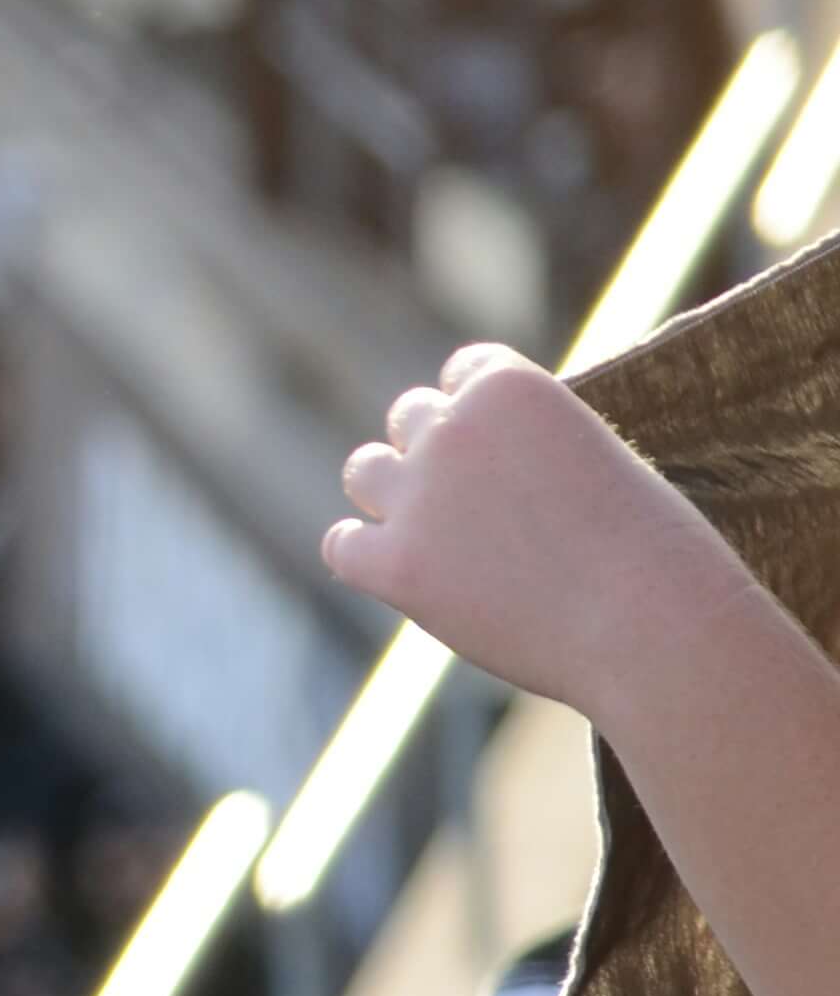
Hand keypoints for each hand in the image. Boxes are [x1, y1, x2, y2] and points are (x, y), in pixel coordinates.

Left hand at [326, 345, 735, 714]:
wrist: (653, 625)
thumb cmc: (653, 551)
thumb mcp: (599, 458)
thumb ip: (531, 445)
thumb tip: (488, 462)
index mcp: (509, 386)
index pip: (466, 371)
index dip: (482, 410)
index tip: (504, 449)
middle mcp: (452, 427)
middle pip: (412, 416)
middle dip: (437, 449)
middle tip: (479, 500)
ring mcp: (417, 495)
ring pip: (365, 470)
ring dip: (391, 492)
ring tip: (434, 529)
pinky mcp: (394, 564)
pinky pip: (342, 544)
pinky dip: (363, 554)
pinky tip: (395, 570)